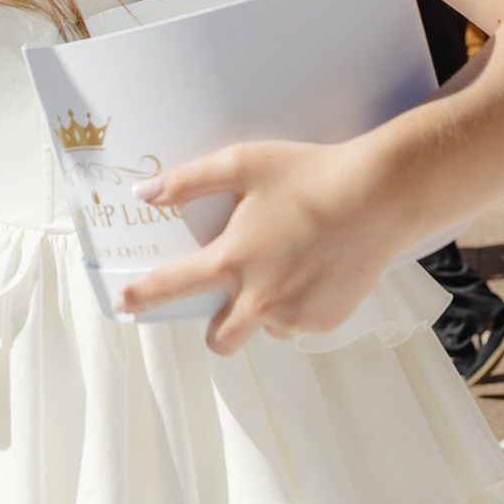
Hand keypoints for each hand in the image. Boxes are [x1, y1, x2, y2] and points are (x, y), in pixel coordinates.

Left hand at [115, 138, 400, 354]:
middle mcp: (260, 298)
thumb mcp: (244, 163)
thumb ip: (189, 181)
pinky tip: (318, 268)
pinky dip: (301, 304)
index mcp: (233, 260)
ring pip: (266, 328)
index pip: (173, 286)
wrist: (380, 196)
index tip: (123, 304)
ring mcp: (295, 315)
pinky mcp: (327, 320)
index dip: (143, 296)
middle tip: (228, 300)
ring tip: (290, 265)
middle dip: (216, 330)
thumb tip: (145, 193)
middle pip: (220, 341)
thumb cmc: (309, 174)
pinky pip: (301, 322)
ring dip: (267, 310)